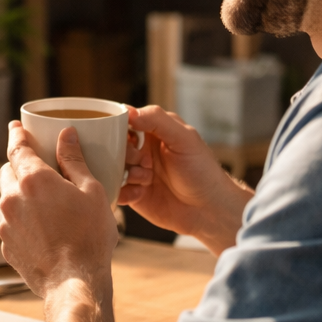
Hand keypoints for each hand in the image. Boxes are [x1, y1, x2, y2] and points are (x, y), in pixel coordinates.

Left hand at [0, 121, 127, 321]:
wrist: (75, 282)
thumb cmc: (89, 237)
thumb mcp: (91, 191)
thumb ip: (74, 160)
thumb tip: (66, 135)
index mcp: (33, 180)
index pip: (17, 147)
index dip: (17, 134)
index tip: (16, 127)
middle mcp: (13, 199)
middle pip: (8, 172)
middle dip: (19, 165)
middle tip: (38, 165)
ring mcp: (6, 224)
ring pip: (8, 199)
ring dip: (22, 194)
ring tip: (46, 202)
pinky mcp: (7, 245)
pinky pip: (12, 223)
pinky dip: (23, 219)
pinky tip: (44, 228)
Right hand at [119, 105, 253, 254]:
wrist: (209, 209)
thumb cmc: (202, 170)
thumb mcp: (184, 138)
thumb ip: (157, 120)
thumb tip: (129, 112)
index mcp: (152, 132)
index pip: (123, 122)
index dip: (119, 128)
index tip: (127, 137)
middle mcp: (141, 151)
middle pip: (113, 146)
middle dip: (123, 153)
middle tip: (140, 160)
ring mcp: (135, 173)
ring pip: (112, 168)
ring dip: (125, 173)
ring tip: (146, 179)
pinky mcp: (133, 195)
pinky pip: (115, 191)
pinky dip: (124, 192)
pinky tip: (142, 193)